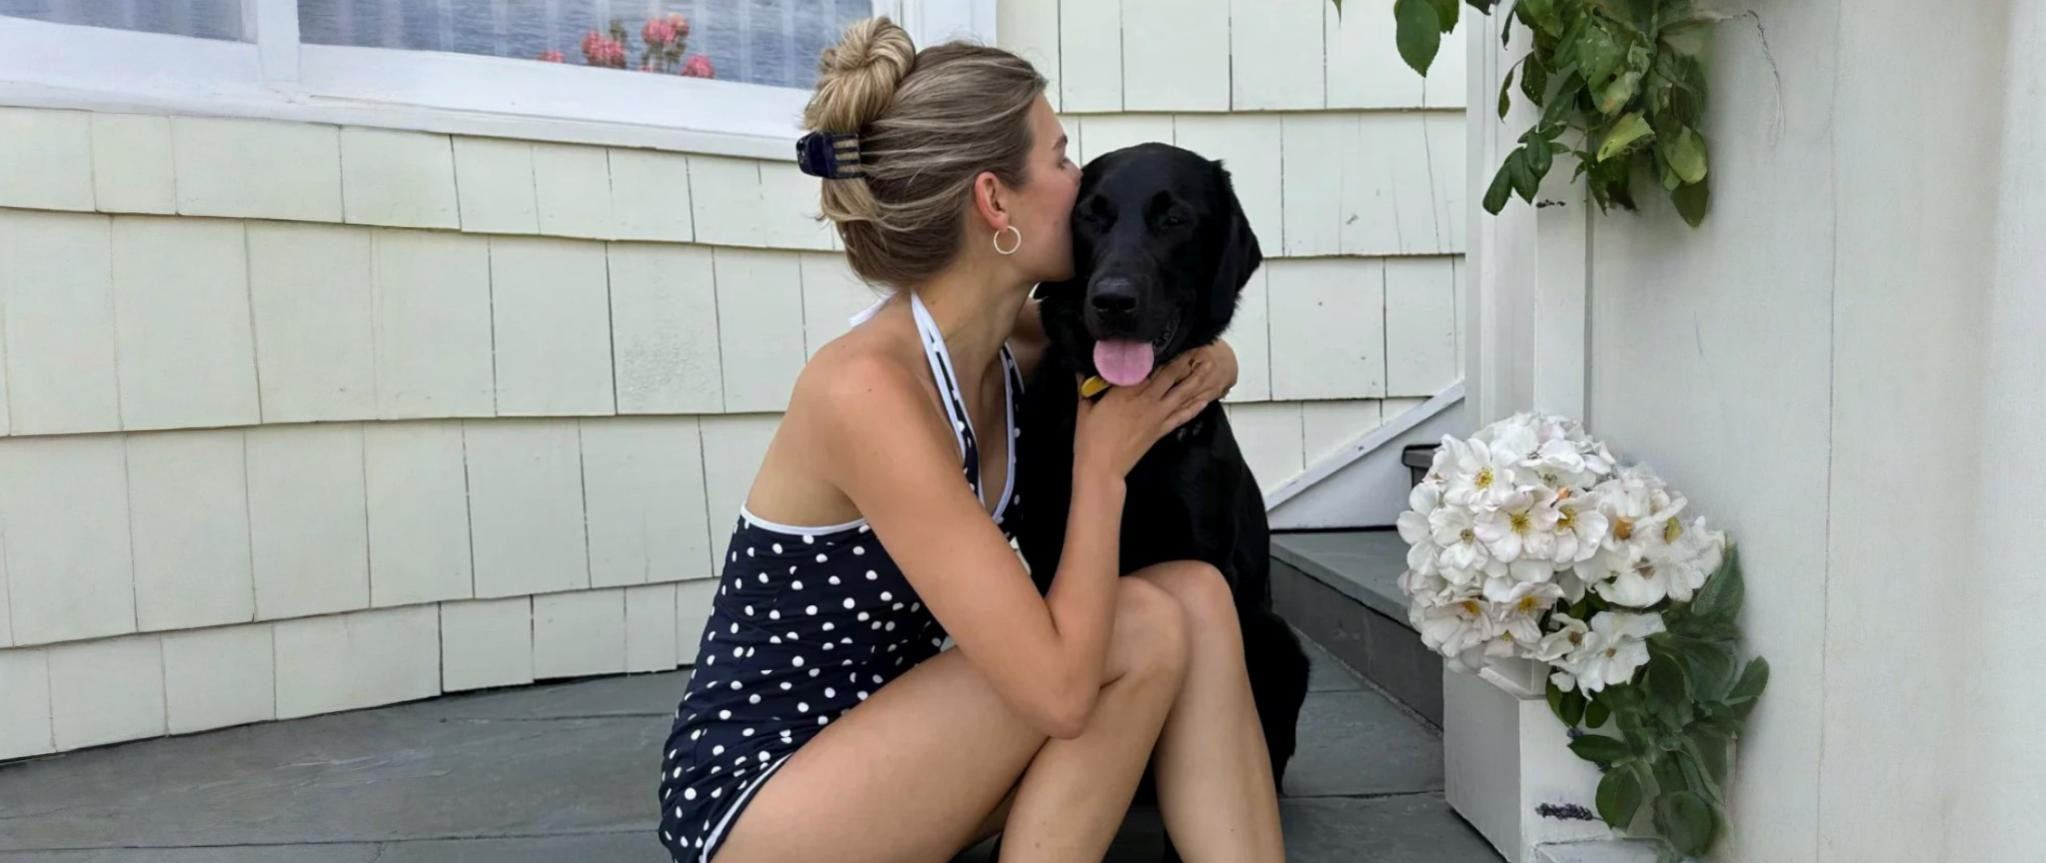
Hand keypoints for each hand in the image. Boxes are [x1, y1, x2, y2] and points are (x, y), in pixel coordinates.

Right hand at [1071, 350, 1228, 476]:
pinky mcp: (1161, 430)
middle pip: (1171, 375)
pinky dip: (1194, 407)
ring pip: (1182, 393)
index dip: (1163, 352)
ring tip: (1208, 365)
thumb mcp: (1084, 407)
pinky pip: (1182, 416)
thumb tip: (1079, 367)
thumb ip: (1084, 385)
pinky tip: (1205, 398)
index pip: (1149, 366)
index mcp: (1126, 390)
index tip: (1173, 339)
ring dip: (1196, 379)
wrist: (1102, 467)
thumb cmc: (1090, 438)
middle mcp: (1146, 399)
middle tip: (1198, 346)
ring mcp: (1157, 415)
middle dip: (1185, 360)